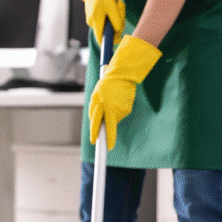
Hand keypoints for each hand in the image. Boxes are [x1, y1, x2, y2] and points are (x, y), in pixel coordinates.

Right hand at [71, 0, 124, 45]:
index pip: (101, 39)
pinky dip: (109, 14)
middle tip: (120, 14)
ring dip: (113, 18)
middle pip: (106, 31)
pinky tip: (110, 4)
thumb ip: (116, 21)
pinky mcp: (93, 14)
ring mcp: (91, 18)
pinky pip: (104, 18)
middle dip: (114, 26)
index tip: (117, 41)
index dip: (109, 42)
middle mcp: (92, 22)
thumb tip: (118, 32)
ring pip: (106, 24)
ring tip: (115, 6)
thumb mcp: (113, 7)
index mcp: (96, 21)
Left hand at [89, 35, 161, 149]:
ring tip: (112, 102)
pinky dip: (118, 111)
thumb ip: (94, 111)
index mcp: (100, 105)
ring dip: (112, 115)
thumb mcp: (95, 97)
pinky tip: (118, 101)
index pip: (97, 123)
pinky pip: (120, 115)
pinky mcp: (127, 109)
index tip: (94, 142)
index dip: (95, 133)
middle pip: (110, 128)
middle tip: (109, 147)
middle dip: (109, 138)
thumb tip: (96, 125)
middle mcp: (111, 108)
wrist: (122, 75)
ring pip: (114, 120)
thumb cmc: (106, 86)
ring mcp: (121, 109)